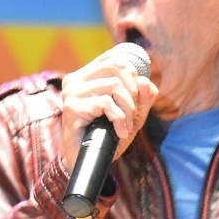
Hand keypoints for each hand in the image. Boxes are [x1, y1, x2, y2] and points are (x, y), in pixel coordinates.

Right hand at [57, 47, 158, 171]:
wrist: (90, 161)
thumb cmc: (108, 135)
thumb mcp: (132, 114)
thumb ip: (143, 97)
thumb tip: (146, 82)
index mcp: (87, 75)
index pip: (114, 57)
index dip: (133, 74)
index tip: (136, 98)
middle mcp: (76, 80)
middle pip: (117, 67)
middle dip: (133, 91)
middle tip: (133, 113)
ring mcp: (72, 93)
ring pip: (114, 86)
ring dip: (128, 109)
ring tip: (126, 126)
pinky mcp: (72, 108)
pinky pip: (106, 104)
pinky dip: (120, 119)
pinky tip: (119, 131)